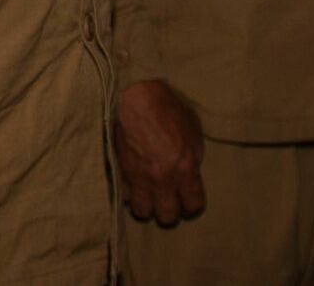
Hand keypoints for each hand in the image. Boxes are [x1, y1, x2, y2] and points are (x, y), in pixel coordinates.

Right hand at [114, 79, 204, 225]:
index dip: (191, 204)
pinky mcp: (120, 170)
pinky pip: (124, 195)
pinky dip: (128, 193)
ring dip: (147, 205)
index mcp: (185, 169)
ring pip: (143, 212)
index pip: (193, 206)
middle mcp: (163, 179)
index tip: (187, 198)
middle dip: (169, 210)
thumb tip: (190, 170)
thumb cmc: (168, 108)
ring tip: (148, 194)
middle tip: (167, 198)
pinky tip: (132, 184)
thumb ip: (192, 156)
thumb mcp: (193, 131)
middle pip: (167, 216)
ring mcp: (139, 177)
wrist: (135, 96)